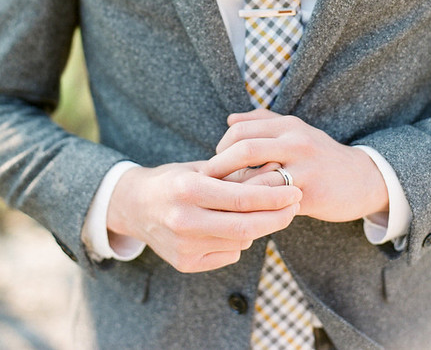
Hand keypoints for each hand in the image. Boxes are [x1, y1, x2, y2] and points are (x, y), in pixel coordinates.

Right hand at [106, 159, 301, 272]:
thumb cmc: (175, 180)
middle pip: (246, 225)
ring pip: (240, 240)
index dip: (275, 196)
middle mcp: (184, 220)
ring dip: (260, 226)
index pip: (242, 198)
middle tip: (296, 205)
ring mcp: (183, 245)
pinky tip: (235, 226)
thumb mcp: (202, 167)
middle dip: (278, 216)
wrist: (134, 206)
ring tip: (266, 211)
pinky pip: (228, 253)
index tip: (295, 189)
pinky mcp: (184, 263)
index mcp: (188, 189)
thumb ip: (236, 173)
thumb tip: (277, 169)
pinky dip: (239, 240)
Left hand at [208, 109, 388, 222]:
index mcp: (288, 125)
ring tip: (223, 201)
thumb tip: (229, 119)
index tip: (214, 162)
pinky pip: (273, 202)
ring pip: (257, 177)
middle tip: (206, 182)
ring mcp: (304, 168)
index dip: (221, 146)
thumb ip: (264, 122)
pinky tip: (247, 214)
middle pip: (244, 147)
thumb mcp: (296, 130)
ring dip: (235, 191)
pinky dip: (256, 208)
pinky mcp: (311, 195)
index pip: (241, 129)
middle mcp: (296, 141)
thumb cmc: (320, 155)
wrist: (362, 179)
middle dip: (219, 166)